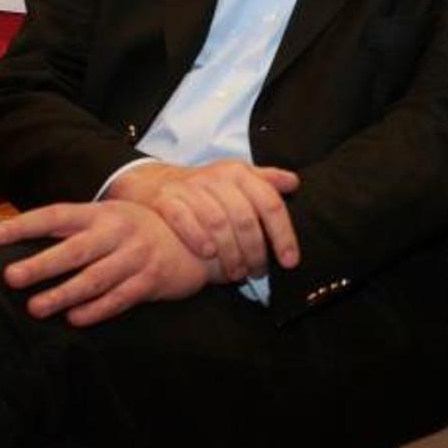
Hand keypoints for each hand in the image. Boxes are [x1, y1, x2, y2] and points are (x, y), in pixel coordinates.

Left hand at [0, 199, 215, 324]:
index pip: (55, 216)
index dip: (24, 226)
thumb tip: (19, 245)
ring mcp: (136, 256)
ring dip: (64, 294)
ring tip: (35, 308)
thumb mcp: (108, 220)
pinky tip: (75, 319)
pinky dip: (97, 310)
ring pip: (95, 278)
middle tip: (11, 277)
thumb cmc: (136, 232)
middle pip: (75, 250)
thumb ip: (73, 230)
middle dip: (42, 264)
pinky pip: (120, 298)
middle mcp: (117, 232)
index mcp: (100, 213)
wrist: (196, 241)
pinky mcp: (151, 280)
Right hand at [105, 160, 300, 280]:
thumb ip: (266, 181)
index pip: (270, 203)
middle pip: (245, 218)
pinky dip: (197, 237)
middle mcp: (217, 178)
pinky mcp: (166, 199)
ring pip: (217, 222)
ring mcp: (190, 188)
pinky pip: (184, 219)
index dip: (283, 234)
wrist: (153, 182)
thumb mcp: (237, 178)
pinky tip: (208, 255)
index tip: (290, 261)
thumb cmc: (205, 188)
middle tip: (259, 273)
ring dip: (230, 253)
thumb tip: (294, 183)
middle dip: (256, 251)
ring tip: (237, 274)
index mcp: (240, 173)